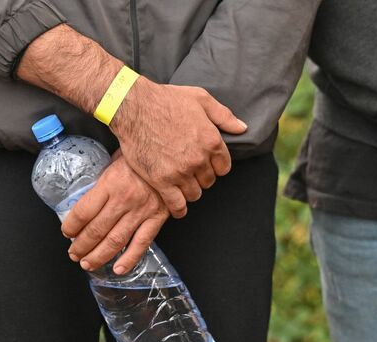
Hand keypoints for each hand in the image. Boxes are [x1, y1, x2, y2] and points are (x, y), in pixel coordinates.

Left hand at [61, 152, 167, 274]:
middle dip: (81, 246)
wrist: (173, 155)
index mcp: (110, 183)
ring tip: (88, 264)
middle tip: (74, 253)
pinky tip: (119, 269)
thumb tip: (87, 194)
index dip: (70, 226)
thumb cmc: (143, 156)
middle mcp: (124, 199)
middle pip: (96, 230)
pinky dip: (130, 259)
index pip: (83, 212)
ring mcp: (141, 211)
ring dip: (99, 256)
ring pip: (115, 241)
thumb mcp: (116, 160)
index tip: (66, 232)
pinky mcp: (157, 218)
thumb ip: (103, 180)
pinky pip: (142, 243)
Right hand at [111, 80, 246, 217]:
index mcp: (212, 141)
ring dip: (190, 191)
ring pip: (195, 194)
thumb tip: (243, 128)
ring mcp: (181, 172)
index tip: (206, 164)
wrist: (133, 107)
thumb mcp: (200, 99)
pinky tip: (177, 208)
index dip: (215, 166)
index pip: (224, 167)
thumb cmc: (166, 99)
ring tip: (182, 185)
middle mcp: (199, 159)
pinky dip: (179, 209)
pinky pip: (177, 204)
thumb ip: (224, 116)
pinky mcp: (162, 181)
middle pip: (209, 181)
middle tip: (191, 172)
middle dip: (202, 177)